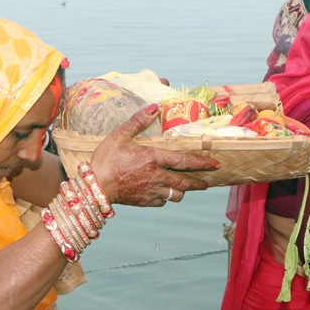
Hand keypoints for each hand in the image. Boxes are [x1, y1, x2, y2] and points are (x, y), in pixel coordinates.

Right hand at [91, 104, 218, 206]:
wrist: (94, 187)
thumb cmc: (106, 159)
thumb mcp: (120, 135)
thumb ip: (138, 121)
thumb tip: (154, 107)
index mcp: (153, 159)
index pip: (184, 162)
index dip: (201, 163)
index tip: (214, 164)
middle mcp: (157, 177)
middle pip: (185, 183)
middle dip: (198, 182)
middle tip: (207, 183)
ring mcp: (151, 191)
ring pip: (176, 195)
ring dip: (183, 191)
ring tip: (186, 188)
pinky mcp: (144, 202)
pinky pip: (162, 202)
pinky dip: (166, 199)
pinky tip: (164, 194)